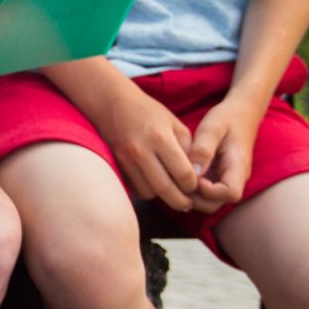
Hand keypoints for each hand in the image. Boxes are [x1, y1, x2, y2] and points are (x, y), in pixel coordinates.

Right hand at [96, 84, 199, 212]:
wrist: (112, 104)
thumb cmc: (148, 112)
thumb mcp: (174, 124)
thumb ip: (186, 149)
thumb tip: (195, 175)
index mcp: (161, 138)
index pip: (183, 173)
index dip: (192, 185)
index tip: (196, 187)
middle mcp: (141, 151)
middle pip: (165, 189)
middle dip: (180, 201)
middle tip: (187, 203)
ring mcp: (125, 160)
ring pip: (148, 193)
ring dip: (161, 197)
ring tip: (170, 193)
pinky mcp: (116, 166)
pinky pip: (134, 189)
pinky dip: (145, 191)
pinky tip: (153, 185)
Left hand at [187, 96, 262, 212]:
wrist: (240, 113)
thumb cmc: (226, 118)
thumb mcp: (212, 128)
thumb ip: (203, 149)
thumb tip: (193, 173)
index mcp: (238, 166)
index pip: (230, 193)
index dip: (209, 191)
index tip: (194, 176)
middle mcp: (235, 178)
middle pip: (216, 204)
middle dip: (194, 198)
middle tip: (177, 181)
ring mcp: (226, 180)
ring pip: (208, 202)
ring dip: (190, 196)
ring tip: (175, 178)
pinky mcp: (217, 179)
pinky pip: (204, 194)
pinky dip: (190, 190)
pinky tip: (178, 176)